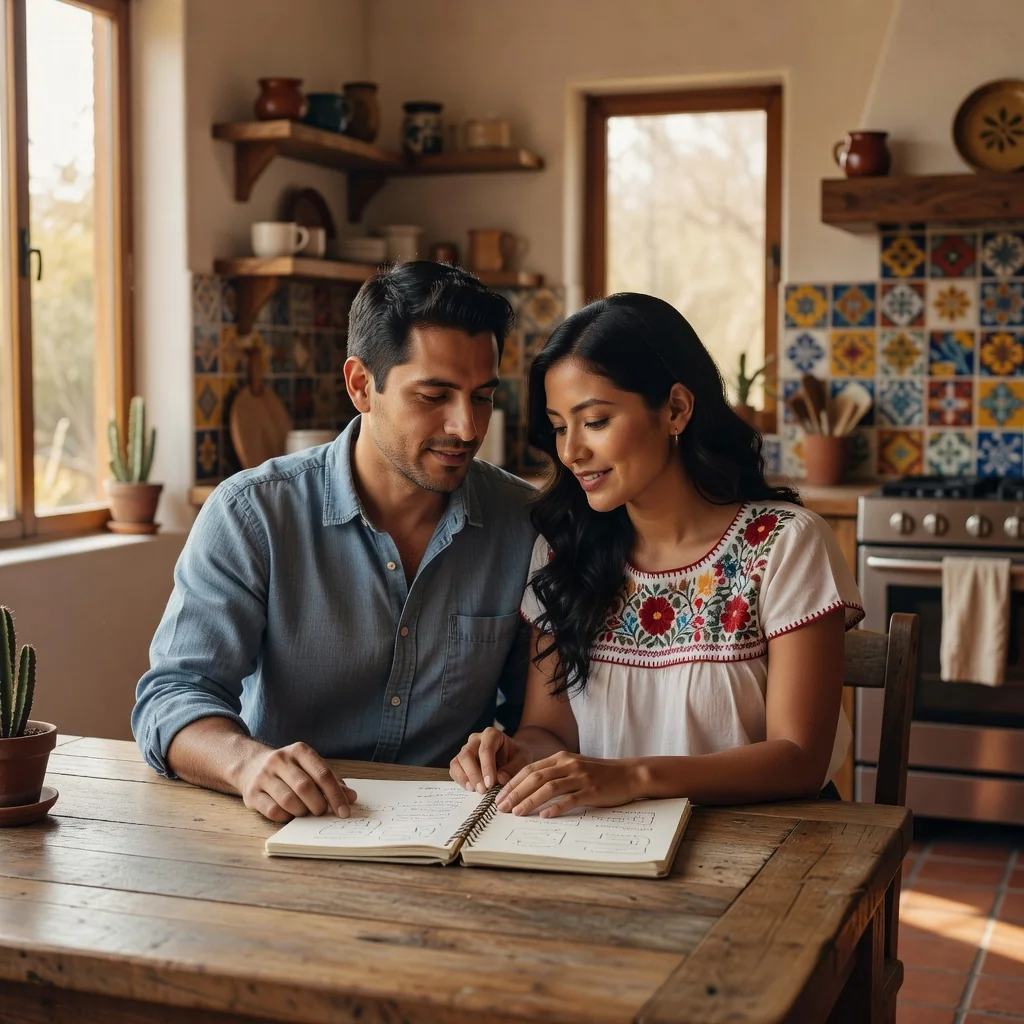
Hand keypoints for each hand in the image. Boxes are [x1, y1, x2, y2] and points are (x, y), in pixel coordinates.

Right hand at [236, 742, 356, 822]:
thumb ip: (331, 781)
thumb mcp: (310, 768)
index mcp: (299, 751)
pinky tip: (290, 814)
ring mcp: (264, 776)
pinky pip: (273, 811)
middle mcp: (280, 760)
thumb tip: (351, 798)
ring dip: (302, 812)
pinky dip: (286, 817)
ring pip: (288, 800)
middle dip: (318, 805)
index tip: (344, 812)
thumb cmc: (289, 770)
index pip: (323, 773)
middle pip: (305, 787)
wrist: (251, 765)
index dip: (336, 795)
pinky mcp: (252, 793)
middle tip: (322, 812)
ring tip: (305, 812)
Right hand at [450, 726, 529, 793]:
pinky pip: (454, 769)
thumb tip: (500, 779)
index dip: (486, 767)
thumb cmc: (517, 756)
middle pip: (467, 754)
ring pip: (458, 761)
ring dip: (465, 778)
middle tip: (483, 790)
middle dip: (474, 774)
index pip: (485, 749)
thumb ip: (513, 768)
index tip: (490, 783)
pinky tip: (470, 788)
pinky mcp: (461, 761)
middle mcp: (476, 739)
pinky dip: (460, 780)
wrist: (513, 755)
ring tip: (475, 790)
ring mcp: (466, 749)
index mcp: (491, 734)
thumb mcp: (522, 759)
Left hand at [495, 752, 639, 817]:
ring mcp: (580, 777)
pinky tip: (544, 816)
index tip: (500, 796)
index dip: (513, 783)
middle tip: (502, 807)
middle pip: (535, 778)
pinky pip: (570, 799)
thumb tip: (528, 789)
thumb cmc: (599, 774)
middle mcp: (568, 764)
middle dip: (515, 793)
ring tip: (517, 813)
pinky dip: (555, 808)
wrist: (628, 774)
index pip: (530, 769)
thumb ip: (554, 773)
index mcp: (560, 757)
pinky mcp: (591, 790)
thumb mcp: (574, 767)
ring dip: (530, 801)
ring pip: (549, 788)